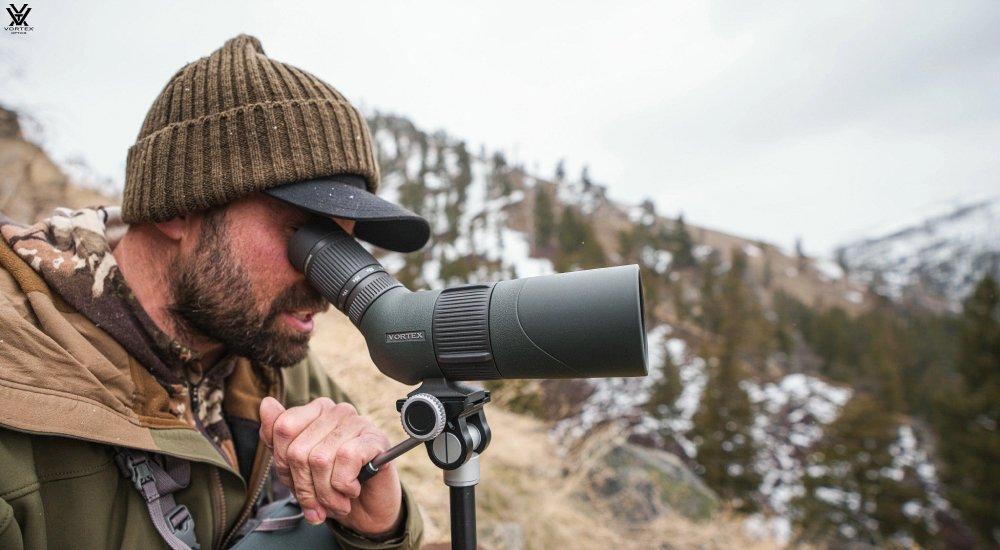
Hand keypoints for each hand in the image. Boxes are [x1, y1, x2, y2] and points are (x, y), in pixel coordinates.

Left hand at [259, 396, 402, 536]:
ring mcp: (358, 422)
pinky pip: (347, 459)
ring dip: (326, 493)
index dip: (284, 465)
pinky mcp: (376, 439)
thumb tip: (266, 403)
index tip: (297, 483)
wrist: (367, 509)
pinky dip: (345, 486)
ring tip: (336, 502)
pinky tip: (353, 490)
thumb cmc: (330, 485)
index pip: (282, 429)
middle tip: (317, 503)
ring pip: (321, 459)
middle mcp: (337, 411)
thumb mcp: (295, 468)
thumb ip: (277, 436)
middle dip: (305, 487)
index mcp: (316, 411)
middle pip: (299, 451)